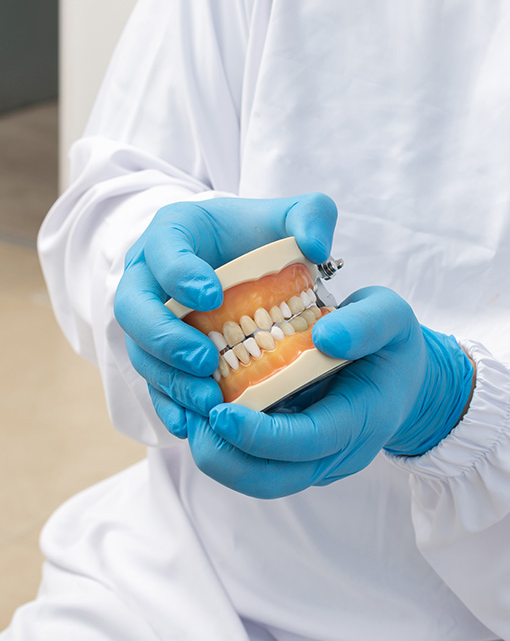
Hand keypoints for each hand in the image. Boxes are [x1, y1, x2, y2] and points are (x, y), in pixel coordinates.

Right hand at [113, 193, 337, 437]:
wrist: (243, 265)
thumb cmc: (261, 237)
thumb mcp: (291, 217)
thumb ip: (311, 216)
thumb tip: (316, 246)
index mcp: (173, 234)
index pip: (161, 249)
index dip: (178, 273)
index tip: (211, 295)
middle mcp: (148, 277)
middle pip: (133, 308)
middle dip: (164, 337)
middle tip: (205, 360)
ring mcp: (148, 319)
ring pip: (140, 352)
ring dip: (170, 379)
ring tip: (208, 400)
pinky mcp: (156, 354)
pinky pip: (151, 382)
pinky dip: (169, 404)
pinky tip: (191, 424)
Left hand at [187, 286, 474, 497]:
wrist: (406, 384)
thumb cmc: (392, 347)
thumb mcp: (392, 317)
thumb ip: (366, 323)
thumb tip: (323, 337)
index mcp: (359, 421)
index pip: (304, 443)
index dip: (258, 435)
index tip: (219, 412)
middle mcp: (335, 455)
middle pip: (271, 480)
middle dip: (223, 455)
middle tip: (190, 413)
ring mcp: (315, 463)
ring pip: (257, 480)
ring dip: (217, 454)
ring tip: (188, 411)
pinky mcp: (297, 460)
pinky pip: (256, 466)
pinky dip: (225, 447)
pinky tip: (202, 411)